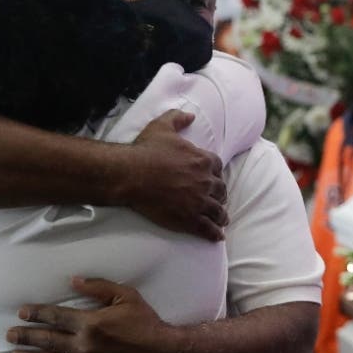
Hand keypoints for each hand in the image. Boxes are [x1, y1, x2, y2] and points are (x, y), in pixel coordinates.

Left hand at [7, 277, 180, 352]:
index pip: (55, 317)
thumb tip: (73, 281)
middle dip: (26, 336)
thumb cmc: (146, 322)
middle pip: (47, 340)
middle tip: (9, 335)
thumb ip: (99, 287)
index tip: (22, 313)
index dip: (36, 314)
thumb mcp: (126, 296)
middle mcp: (82, 346)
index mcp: (89, 323)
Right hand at [123, 110, 227, 240]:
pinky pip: (208, 229)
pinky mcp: (190, 219)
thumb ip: (178, 118)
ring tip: (222, 220)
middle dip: (219, 195)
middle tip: (217, 200)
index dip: (216, 175)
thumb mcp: (162, 126)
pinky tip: (218, 237)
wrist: (131, 174)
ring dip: (221, 216)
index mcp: (203, 160)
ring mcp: (200, 202)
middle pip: (220, 190)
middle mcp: (206, 182)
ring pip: (218, 211)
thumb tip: (190, 115)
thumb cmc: (146, 150)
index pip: (218, 168)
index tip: (213, 179)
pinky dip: (215, 233)